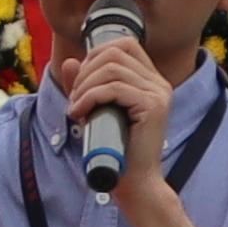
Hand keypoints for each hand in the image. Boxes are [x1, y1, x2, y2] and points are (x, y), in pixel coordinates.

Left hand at [57, 18, 177, 191]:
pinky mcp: (153, 106)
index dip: (95, 55)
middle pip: (115, 52)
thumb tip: (68, 61)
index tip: (80, 82)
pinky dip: (89, 98)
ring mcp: (159, 93)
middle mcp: (158, 83)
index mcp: (150, 80)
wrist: (134, 181)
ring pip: (112, 70)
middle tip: (75, 98)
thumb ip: (83, 86)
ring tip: (75, 109)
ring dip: (84, 87)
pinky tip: (79, 114)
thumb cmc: (114, 148)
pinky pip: (114, 89)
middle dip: (86, 71)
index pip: (125, 45)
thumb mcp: (94, 110)